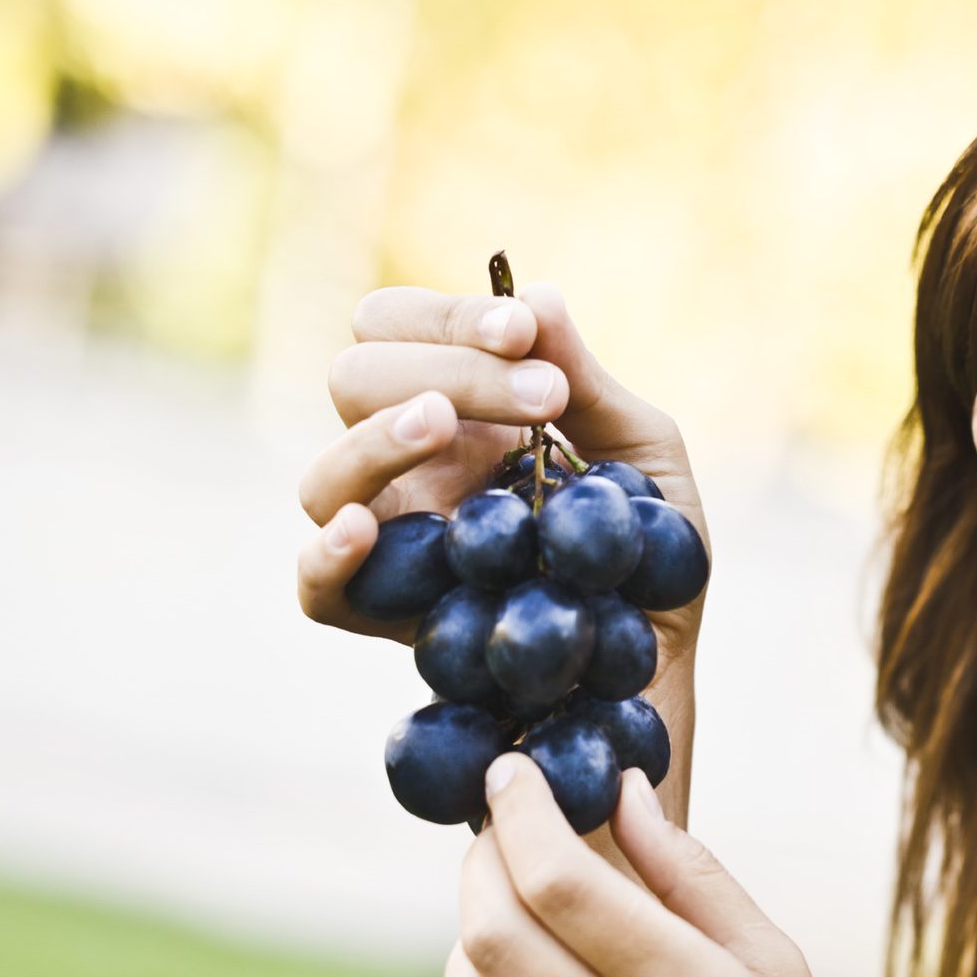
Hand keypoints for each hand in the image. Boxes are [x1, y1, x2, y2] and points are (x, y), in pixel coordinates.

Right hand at [293, 283, 705, 831]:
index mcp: (462, 411)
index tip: (522, 334)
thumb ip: (591, 384)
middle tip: (538, 396)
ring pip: (323, 477)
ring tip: (443, 427)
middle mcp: (412, 468)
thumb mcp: (647, 463)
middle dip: (442, 367)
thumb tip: (534, 297)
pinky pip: (318, 589)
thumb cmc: (654, 562)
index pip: (399, 327)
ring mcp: (394, 544)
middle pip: (356, 378)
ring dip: (378, 439)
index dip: (446, 317)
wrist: (659, 679)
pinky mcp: (390, 621)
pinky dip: (329, 555)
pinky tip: (367, 529)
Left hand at [436, 759, 902, 976]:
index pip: (565, 882)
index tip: (510, 774)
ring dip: (467, 947)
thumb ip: (693, 877)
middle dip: (480, 864)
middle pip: (496, 937)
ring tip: (502, 923)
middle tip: (495, 836)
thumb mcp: (777, 970)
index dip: (520, 813)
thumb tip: (621, 790)